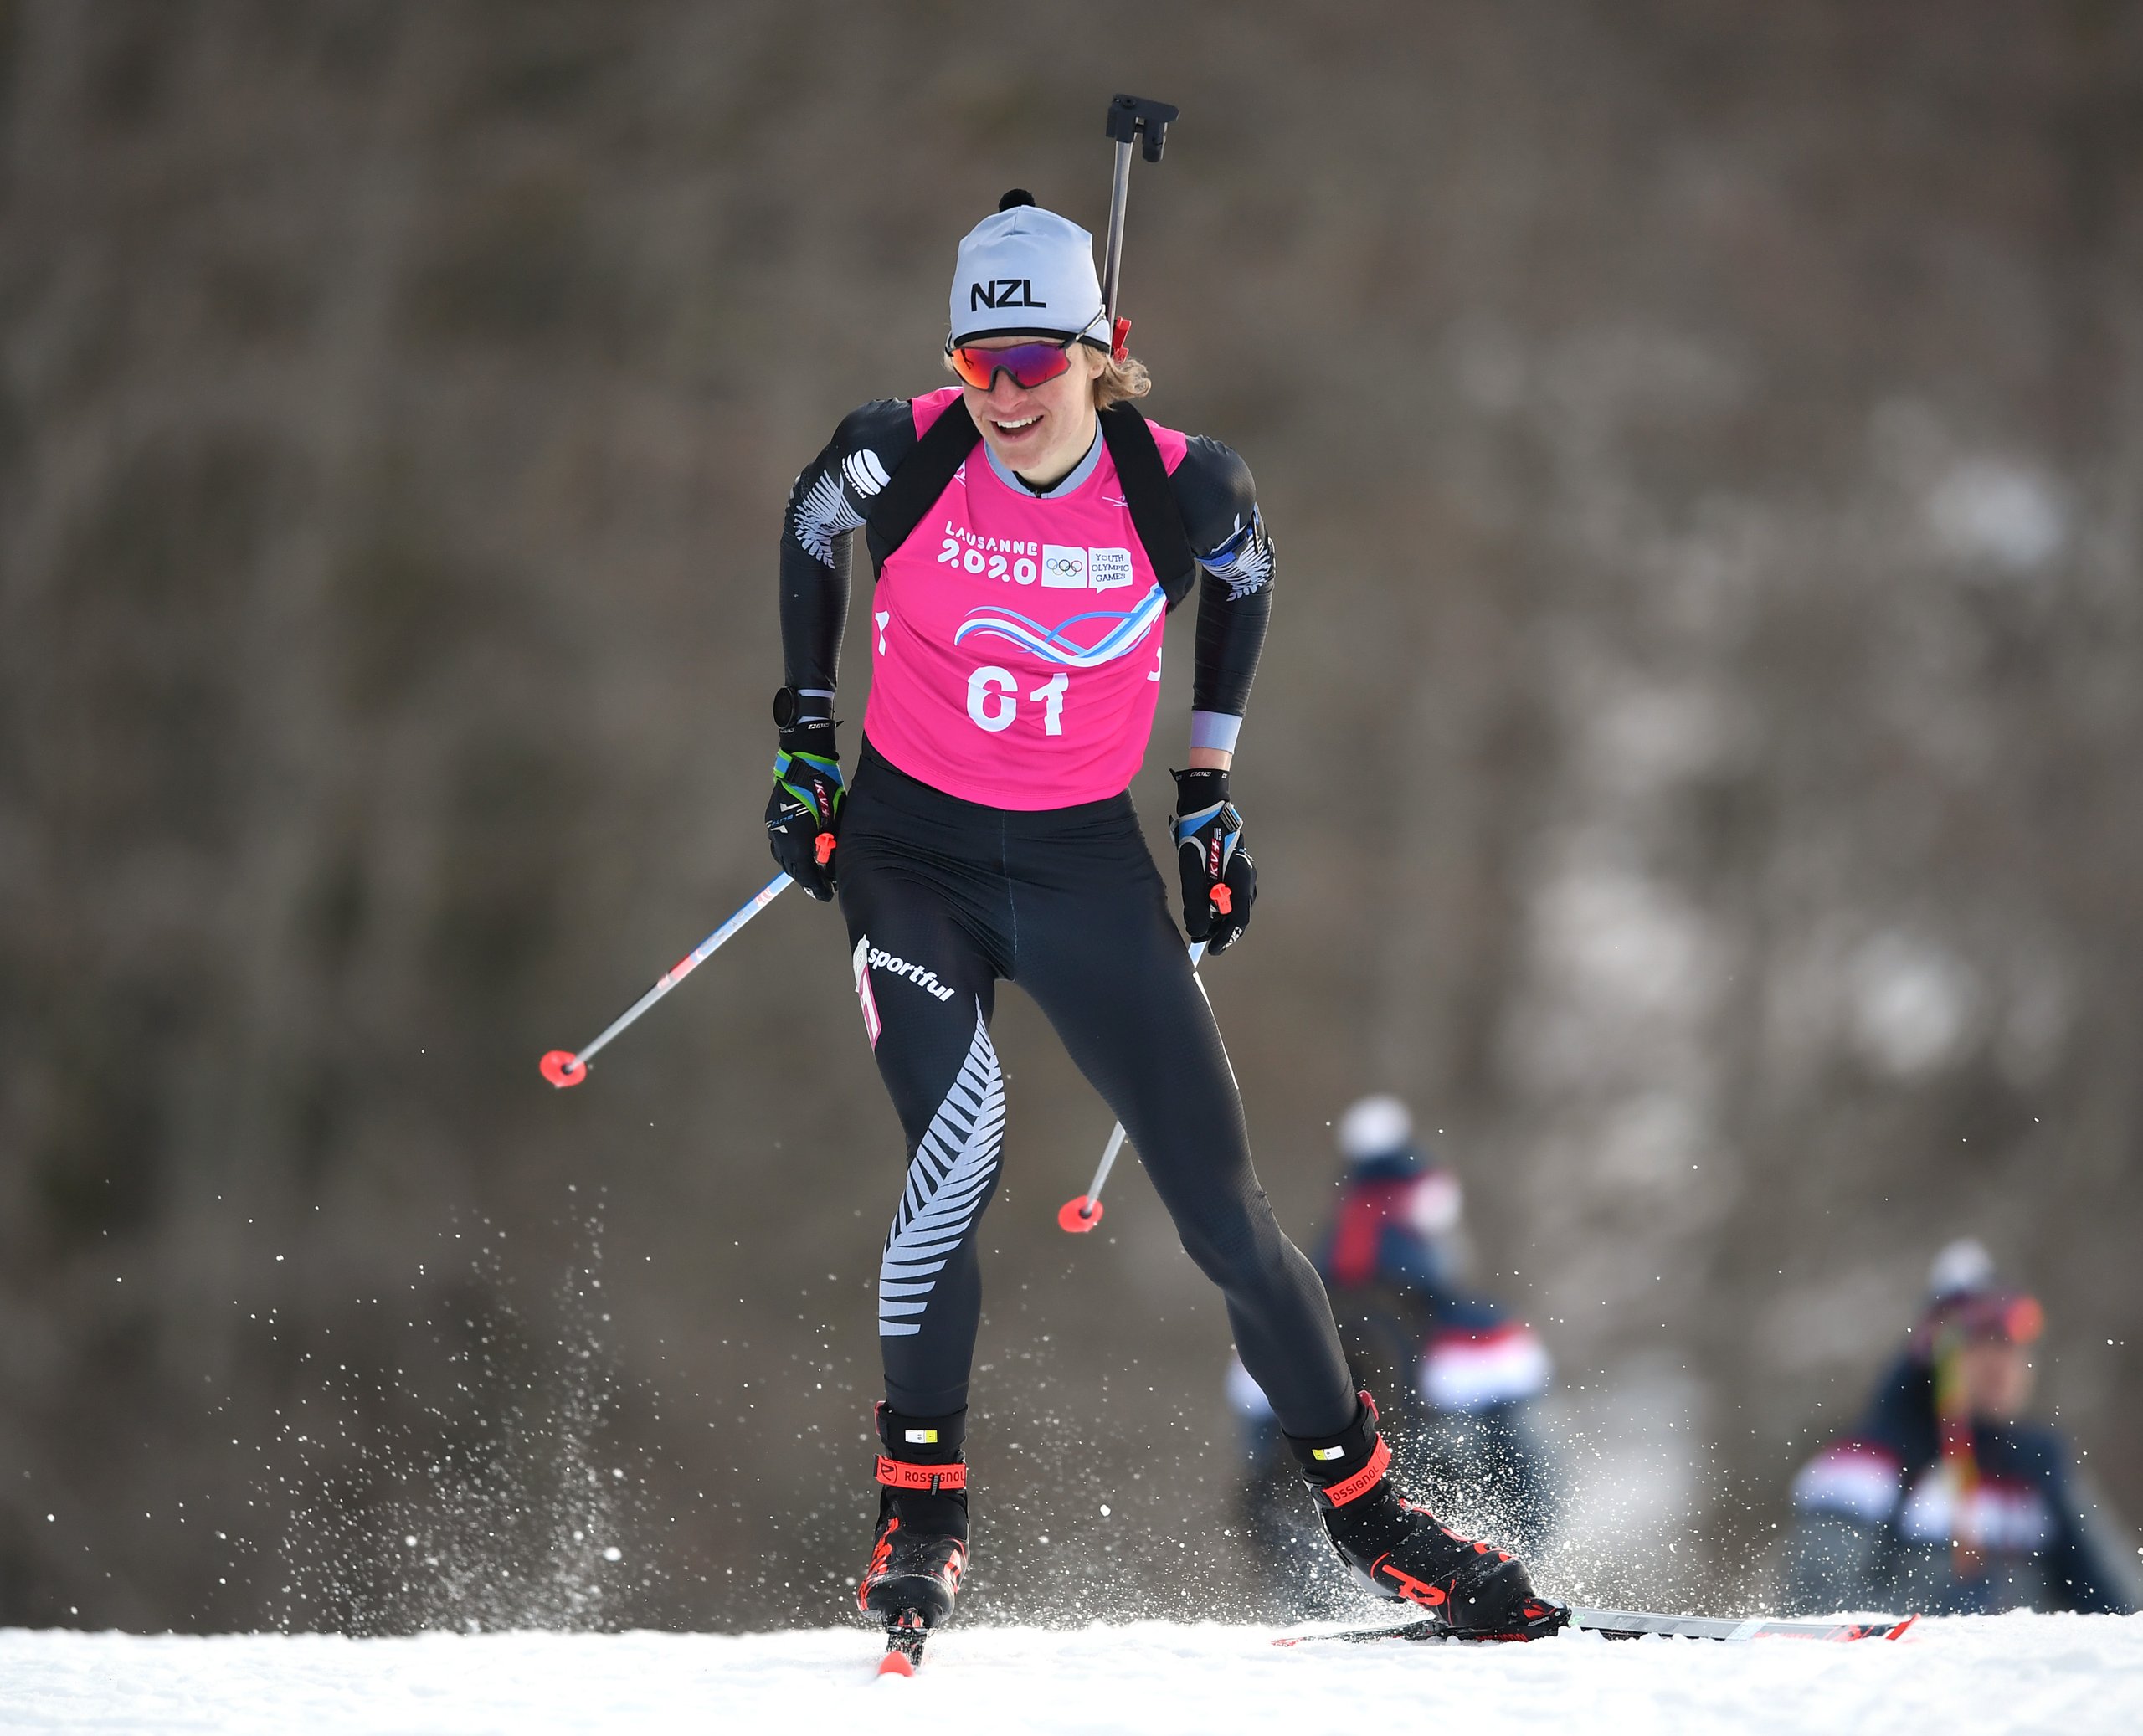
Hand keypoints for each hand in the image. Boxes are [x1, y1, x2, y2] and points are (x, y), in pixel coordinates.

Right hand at [766, 715, 843, 900]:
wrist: (804, 763)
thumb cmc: (826, 791)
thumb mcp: (835, 823)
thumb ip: (831, 847)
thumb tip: (832, 865)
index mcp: (796, 844)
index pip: (806, 875)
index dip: (817, 887)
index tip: (826, 896)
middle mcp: (781, 840)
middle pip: (793, 869)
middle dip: (807, 878)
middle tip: (821, 885)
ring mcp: (774, 829)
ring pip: (784, 857)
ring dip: (797, 865)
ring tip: (812, 870)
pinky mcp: (773, 818)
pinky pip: (780, 844)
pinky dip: (791, 852)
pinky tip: (801, 852)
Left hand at [1171, 767, 1255, 951]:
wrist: (1204, 803)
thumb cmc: (1198, 835)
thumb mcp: (1192, 874)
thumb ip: (1196, 904)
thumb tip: (1197, 930)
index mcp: (1241, 879)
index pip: (1238, 919)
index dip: (1225, 937)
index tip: (1211, 949)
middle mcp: (1247, 876)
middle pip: (1239, 913)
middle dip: (1221, 929)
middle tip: (1202, 937)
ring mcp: (1242, 869)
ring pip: (1235, 902)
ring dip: (1220, 916)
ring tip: (1201, 921)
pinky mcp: (1234, 863)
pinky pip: (1231, 890)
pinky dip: (1219, 902)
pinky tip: (1205, 901)